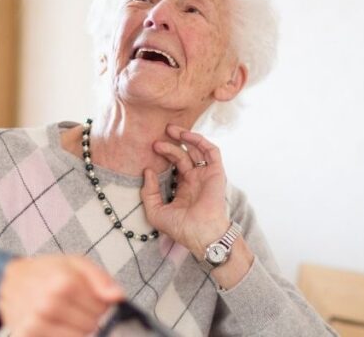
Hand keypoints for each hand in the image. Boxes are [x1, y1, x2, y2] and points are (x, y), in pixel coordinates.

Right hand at [0, 254, 123, 335]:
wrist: (8, 283)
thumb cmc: (45, 272)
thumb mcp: (75, 263)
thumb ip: (100, 278)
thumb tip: (118, 296)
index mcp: (64, 283)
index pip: (103, 308)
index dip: (101, 305)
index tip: (90, 299)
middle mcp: (49, 304)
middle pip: (92, 326)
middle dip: (90, 319)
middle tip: (76, 307)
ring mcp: (36, 323)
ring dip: (77, 330)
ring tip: (66, 316)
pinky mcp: (27, 336)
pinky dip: (64, 335)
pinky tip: (56, 325)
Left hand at [140, 125, 231, 257]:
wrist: (201, 234)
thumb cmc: (180, 228)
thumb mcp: (156, 211)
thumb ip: (148, 192)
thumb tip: (147, 171)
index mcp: (184, 188)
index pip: (174, 165)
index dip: (163, 155)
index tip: (150, 150)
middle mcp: (196, 179)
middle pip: (183, 154)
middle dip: (170, 144)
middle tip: (156, 138)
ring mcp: (206, 175)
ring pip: (197, 149)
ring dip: (185, 137)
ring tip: (170, 129)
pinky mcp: (216, 173)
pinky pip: (211, 151)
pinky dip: (200, 141)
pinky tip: (186, 136)